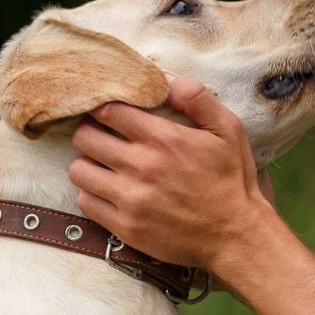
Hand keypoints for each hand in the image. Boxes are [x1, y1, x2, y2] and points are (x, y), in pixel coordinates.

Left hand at [68, 77, 273, 269]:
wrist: (236, 236)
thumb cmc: (232, 179)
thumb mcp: (228, 129)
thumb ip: (196, 97)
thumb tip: (163, 77)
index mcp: (163, 138)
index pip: (108, 111)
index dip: (103, 108)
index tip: (108, 113)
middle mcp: (141, 166)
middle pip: (85, 138)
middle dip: (90, 133)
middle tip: (101, 137)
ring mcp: (130, 199)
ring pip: (79, 171)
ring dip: (87, 164)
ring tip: (102, 165)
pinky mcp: (125, 227)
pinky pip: (86, 203)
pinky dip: (92, 195)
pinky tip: (109, 192)